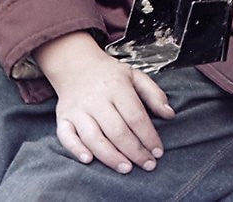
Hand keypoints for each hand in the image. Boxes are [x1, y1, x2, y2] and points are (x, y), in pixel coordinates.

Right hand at [34, 31, 174, 173]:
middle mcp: (96, 99)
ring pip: (93, 137)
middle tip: (147, 165)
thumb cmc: (110, 75)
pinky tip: (89, 160)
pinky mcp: (62, 117)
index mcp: (117, 87)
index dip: (148, 136)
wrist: (76, 65)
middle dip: (134, 151)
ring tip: (126, 168)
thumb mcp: (136, 76)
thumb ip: (154, 94)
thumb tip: (170, 114)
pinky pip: (66, 137)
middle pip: (116, 130)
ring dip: (110, 156)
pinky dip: (76, 150)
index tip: (158, 151)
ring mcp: (77, 109)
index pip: (135, 116)